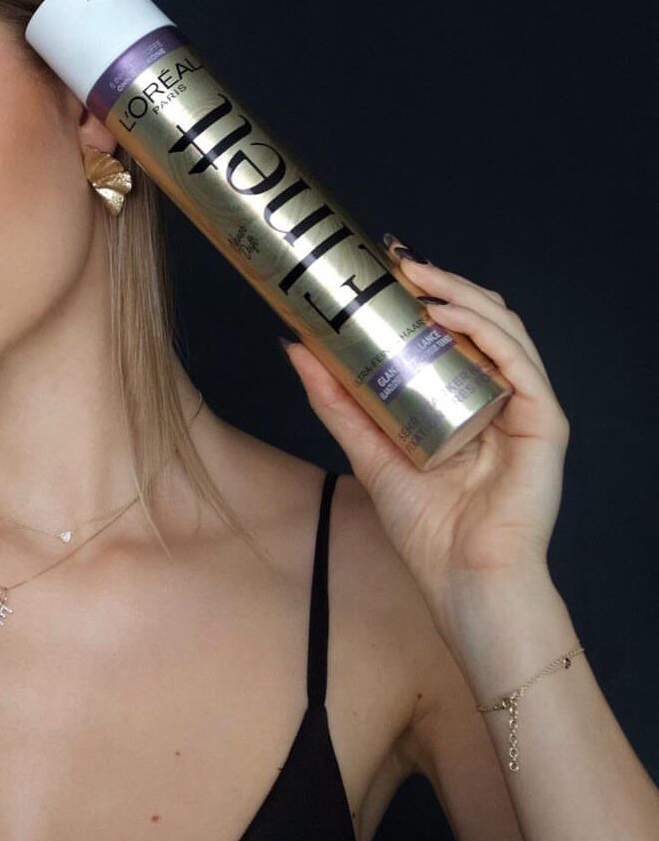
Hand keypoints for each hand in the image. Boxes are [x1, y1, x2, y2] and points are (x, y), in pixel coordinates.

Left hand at [279, 238, 569, 607]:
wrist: (461, 578)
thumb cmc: (427, 529)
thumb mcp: (367, 451)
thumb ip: (336, 402)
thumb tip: (296, 348)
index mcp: (467, 401)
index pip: (454, 331)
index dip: (426, 294)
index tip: (384, 268)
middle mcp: (500, 397)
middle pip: (480, 321)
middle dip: (441, 283)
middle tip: (397, 262)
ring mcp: (526, 408)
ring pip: (502, 329)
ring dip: (461, 294)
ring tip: (419, 278)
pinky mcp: (544, 423)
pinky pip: (520, 364)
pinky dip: (485, 332)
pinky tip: (450, 316)